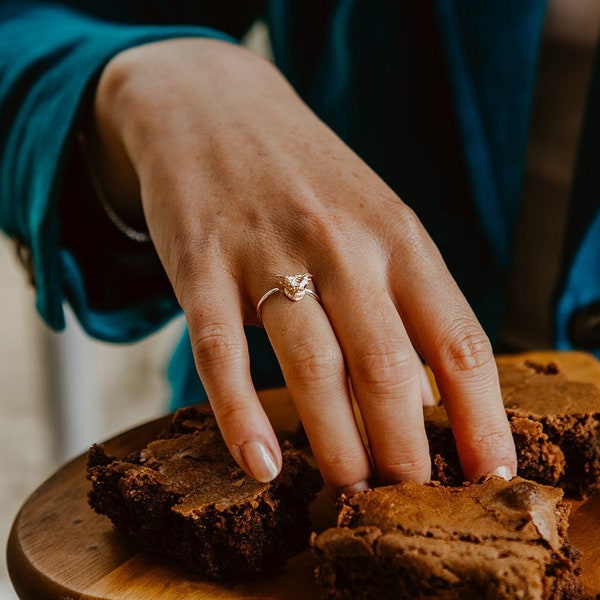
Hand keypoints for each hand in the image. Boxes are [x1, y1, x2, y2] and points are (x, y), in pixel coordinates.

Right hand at [88, 38, 516, 492]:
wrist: (212, 106)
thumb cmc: (304, 176)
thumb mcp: (375, 217)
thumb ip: (404, 296)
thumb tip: (433, 392)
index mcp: (398, 236)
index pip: (460, 342)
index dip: (483, 419)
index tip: (488, 475)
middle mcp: (342, 244)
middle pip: (390, 369)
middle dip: (406, 451)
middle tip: (405, 499)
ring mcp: (269, 251)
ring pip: (314, 368)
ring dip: (338, 443)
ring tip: (349, 490)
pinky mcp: (201, 262)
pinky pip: (221, 352)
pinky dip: (239, 416)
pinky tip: (261, 466)